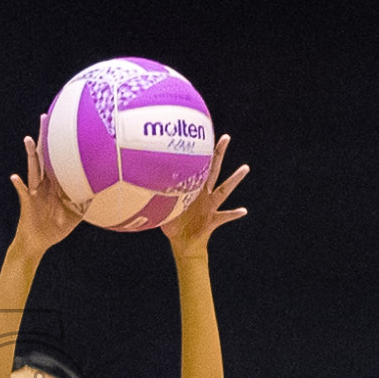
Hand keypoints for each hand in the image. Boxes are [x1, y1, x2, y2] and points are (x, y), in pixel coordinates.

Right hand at [10, 115, 81, 257]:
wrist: (39, 242)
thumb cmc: (57, 228)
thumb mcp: (77, 215)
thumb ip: (87, 203)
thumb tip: (102, 193)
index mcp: (57, 184)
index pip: (60, 160)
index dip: (61, 144)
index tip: (66, 125)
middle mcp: (45, 183)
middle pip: (45, 156)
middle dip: (45, 138)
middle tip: (46, 117)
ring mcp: (35, 191)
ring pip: (33, 168)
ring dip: (31, 154)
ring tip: (29, 140)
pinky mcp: (27, 202)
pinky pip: (22, 192)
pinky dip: (19, 185)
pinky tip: (15, 177)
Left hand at [161, 134, 248, 257]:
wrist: (183, 243)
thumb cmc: (172, 224)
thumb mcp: (161, 209)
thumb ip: (152, 197)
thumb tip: (133, 185)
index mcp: (192, 190)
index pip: (197, 167)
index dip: (198, 153)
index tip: (201, 134)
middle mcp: (204, 194)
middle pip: (213, 170)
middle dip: (219, 154)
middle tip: (226, 137)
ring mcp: (210, 206)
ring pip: (224, 190)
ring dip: (234, 179)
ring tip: (245, 167)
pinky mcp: (213, 220)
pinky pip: (225, 216)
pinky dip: (234, 213)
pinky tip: (243, 210)